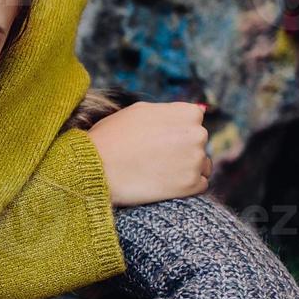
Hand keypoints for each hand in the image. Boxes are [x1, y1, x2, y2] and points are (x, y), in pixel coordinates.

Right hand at [87, 101, 210, 206]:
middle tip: (154, 158)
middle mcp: (197, 134)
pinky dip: (185, 187)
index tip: (158, 140)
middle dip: (182, 150)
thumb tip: (200, 110)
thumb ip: (171, 111)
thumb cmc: (112, 137)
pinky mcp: (191, 185)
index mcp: (188, 112)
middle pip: (198, 143)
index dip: (174, 131)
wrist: (96, 168)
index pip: (194, 121)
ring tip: (158, 172)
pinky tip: (163, 184)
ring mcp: (196, 160)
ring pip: (201, 165)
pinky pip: (200, 185)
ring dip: (186, 169)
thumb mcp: (140, 110)